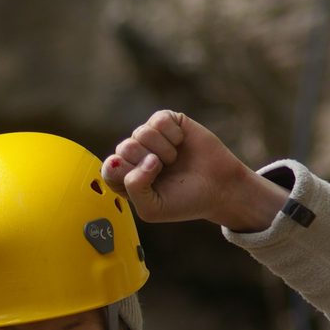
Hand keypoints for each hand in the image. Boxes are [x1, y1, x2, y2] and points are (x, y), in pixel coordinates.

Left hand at [102, 111, 287, 230]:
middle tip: (165, 171)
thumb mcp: (152, 208)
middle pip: (124, 148)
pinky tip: (181, 144)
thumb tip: (134, 159)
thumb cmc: (184, 201)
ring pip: (141, 133)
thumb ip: (133, 188)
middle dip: (148, 163)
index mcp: (125, 178)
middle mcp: (135, 155)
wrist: (220, 188)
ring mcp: (150, 137)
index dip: (128, 173)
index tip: (149, 181)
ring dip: (163, 151)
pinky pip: (159, 121)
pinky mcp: (167, 122)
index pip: (110, 168)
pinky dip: (173, 135)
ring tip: (174, 160)